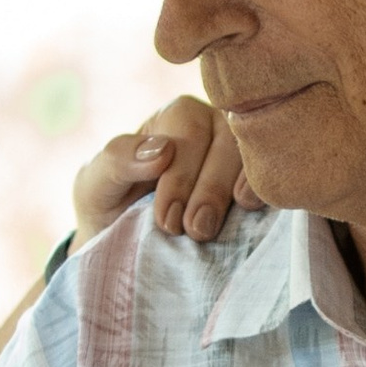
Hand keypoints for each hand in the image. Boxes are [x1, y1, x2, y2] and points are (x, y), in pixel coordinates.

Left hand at [73, 95, 255, 250]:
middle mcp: (214, 127)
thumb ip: (117, 159)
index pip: (188, 130)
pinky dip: (266, 191)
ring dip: (237, 193)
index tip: (166, 220)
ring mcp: (242, 155)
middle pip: (226, 141)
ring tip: (213, 230)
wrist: (128, 248)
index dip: (180, 175)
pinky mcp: (260, 182)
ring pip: (251, 158)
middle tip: (194, 230)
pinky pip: (271, 178)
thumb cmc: (110, 208)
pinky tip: (254, 210)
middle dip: (209, 188)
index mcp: (176, 118)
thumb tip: (163, 149)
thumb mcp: (94, 184)